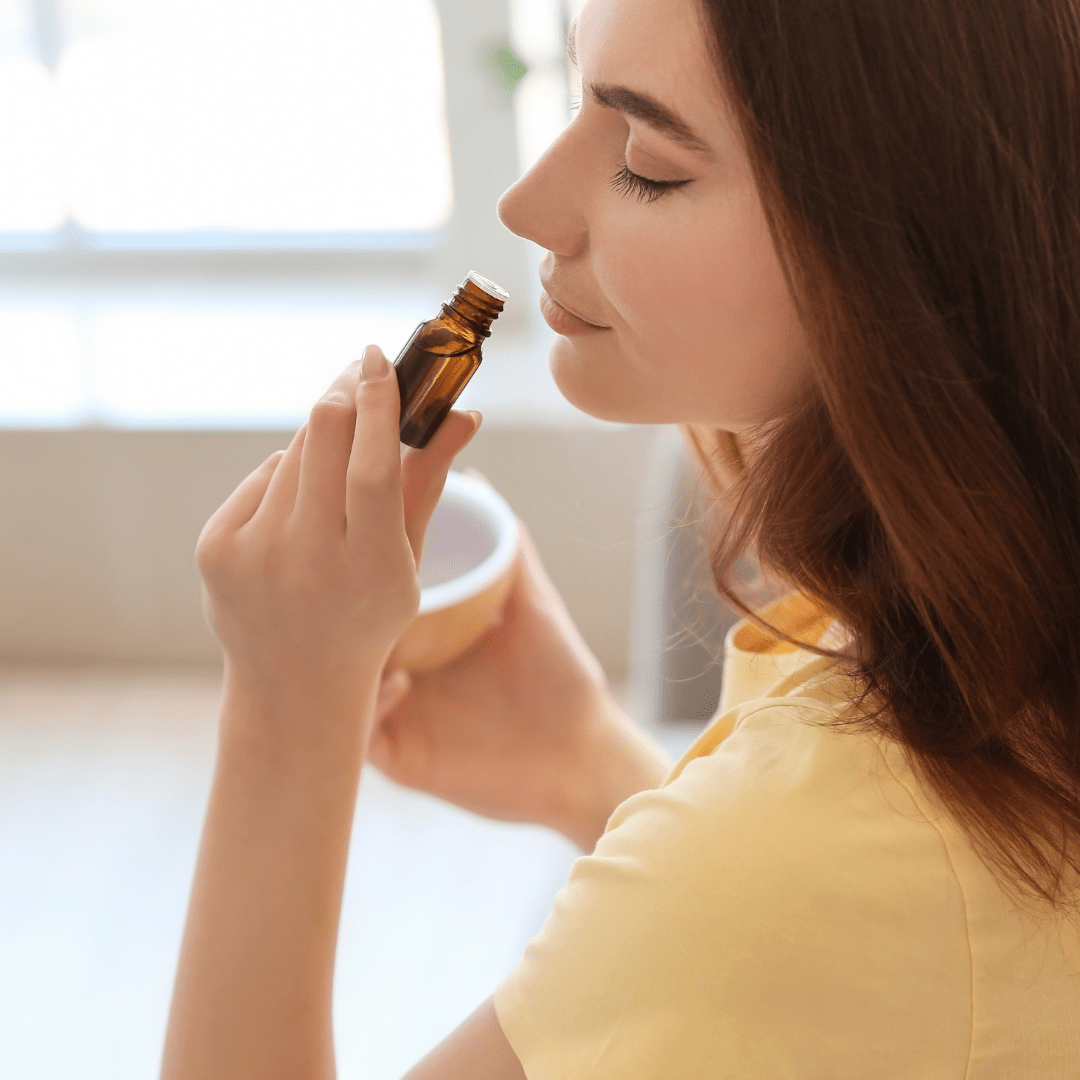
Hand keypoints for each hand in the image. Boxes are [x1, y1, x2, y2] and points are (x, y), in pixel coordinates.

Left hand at [195, 346, 481, 717]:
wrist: (295, 681)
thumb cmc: (367, 614)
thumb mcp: (408, 559)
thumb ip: (429, 481)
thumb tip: (465, 413)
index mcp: (370, 567)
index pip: (372, 465)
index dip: (378, 403)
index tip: (378, 357)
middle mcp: (306, 559)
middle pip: (324, 437)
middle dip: (345, 395)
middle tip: (360, 375)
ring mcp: (253, 554)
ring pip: (293, 453)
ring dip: (321, 443)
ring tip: (334, 481)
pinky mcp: (216, 549)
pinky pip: (262, 478)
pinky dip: (286, 480)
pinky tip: (297, 515)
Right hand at [367, 481, 672, 849]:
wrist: (582, 756)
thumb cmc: (562, 678)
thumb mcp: (532, 602)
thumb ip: (508, 548)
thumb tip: (476, 483)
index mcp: (422, 636)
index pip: (370, 596)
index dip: (357, 566)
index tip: (356, 532)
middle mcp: (400, 671)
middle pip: (346, 636)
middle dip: (334, 606)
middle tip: (341, 573)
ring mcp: (395, 715)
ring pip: (340, 683)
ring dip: (339, 656)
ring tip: (357, 626)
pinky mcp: (398, 759)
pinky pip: (359, 736)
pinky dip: (367, 706)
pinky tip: (397, 681)